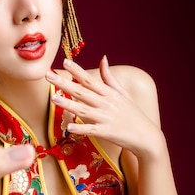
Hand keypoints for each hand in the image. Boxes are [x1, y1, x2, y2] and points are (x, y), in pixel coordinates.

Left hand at [46, 56, 161, 157]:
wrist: (147, 137)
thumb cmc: (133, 114)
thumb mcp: (123, 93)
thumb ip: (109, 78)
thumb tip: (103, 58)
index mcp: (109, 93)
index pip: (90, 79)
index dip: (77, 70)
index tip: (65, 61)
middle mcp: (106, 103)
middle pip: (82, 92)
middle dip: (63, 83)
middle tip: (48, 75)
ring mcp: (106, 118)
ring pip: (84, 109)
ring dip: (68, 104)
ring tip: (53, 98)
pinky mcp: (107, 132)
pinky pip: (91, 130)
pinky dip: (80, 128)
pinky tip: (68, 127)